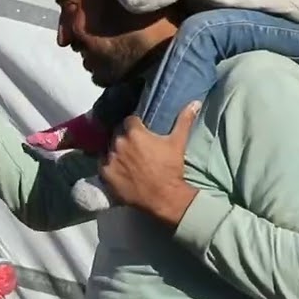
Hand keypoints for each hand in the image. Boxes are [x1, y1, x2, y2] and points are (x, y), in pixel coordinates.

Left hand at [100, 102, 200, 226]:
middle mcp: (118, 143)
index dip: (135, 125)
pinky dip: (109, 166)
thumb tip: (195, 102)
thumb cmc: (171, 168)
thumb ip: (184, 120)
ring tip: (126, 160)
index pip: (129, 120)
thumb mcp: (178, 142)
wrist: (163, 196)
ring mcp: (110, 159)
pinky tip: (118, 169)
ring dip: (116, 152)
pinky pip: (103, 165)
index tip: (140, 132)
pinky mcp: (105, 174)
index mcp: (134, 132)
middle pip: (117, 134)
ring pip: (109, 149)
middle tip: (135, 148)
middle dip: (124, 138)